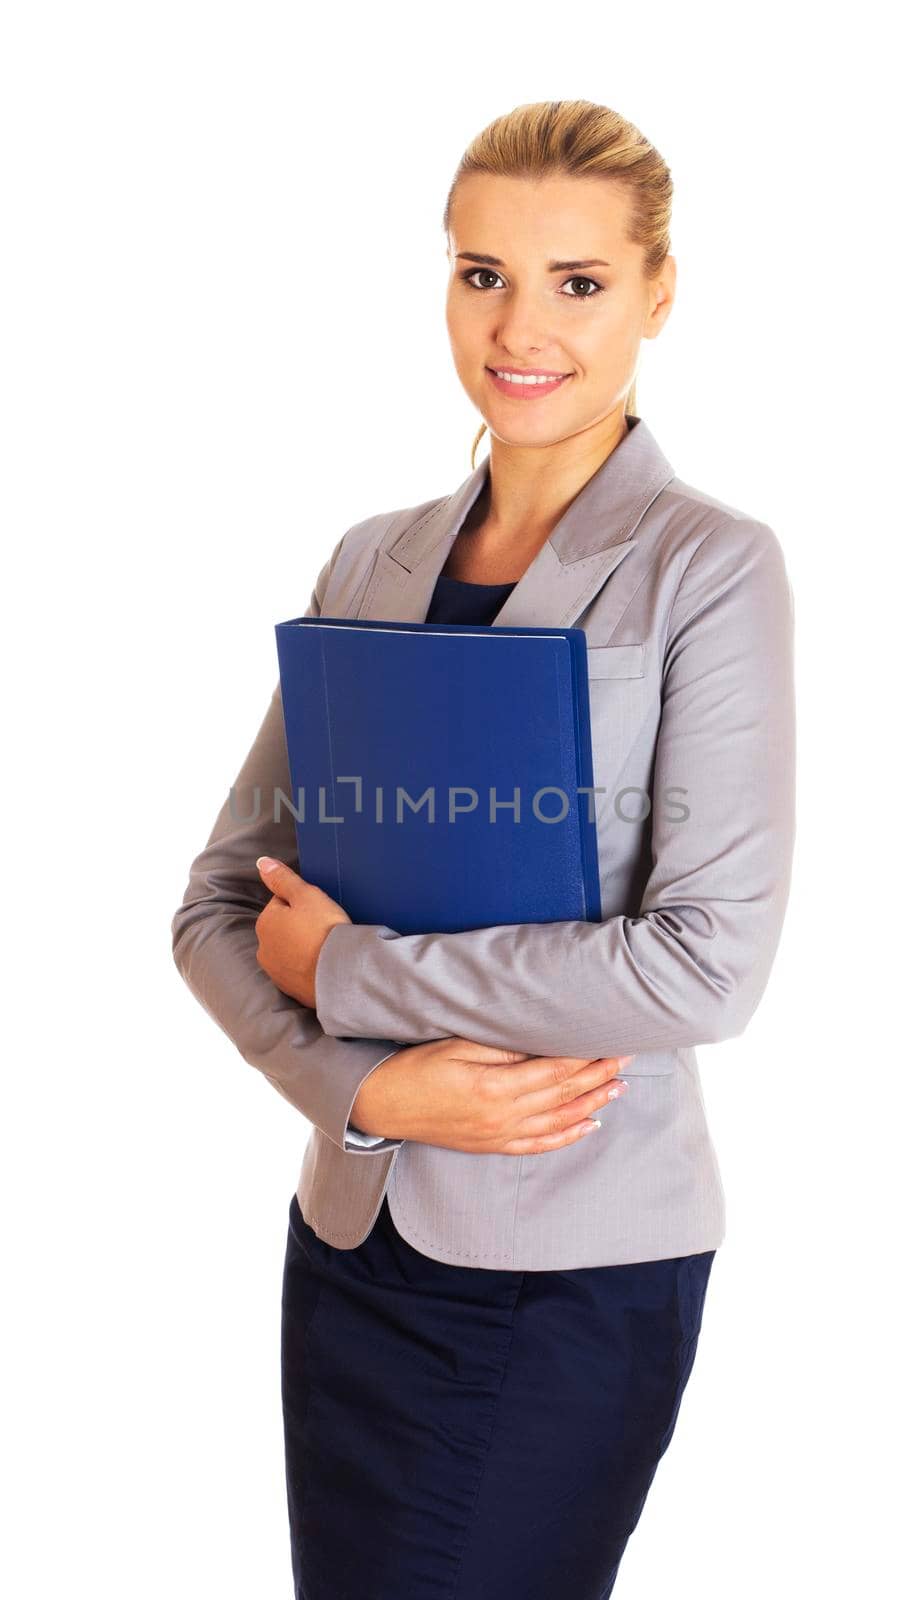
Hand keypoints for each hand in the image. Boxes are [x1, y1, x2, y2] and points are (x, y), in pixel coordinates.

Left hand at [253, 856, 349, 1008]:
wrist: (340, 974)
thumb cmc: (324, 930)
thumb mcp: (306, 895)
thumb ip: (283, 878)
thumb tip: (262, 862)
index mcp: (265, 923)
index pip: (281, 902)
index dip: (303, 902)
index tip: (319, 908)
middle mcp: (264, 949)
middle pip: (284, 928)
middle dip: (300, 926)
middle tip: (325, 927)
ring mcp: (276, 972)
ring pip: (290, 950)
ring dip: (304, 947)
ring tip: (326, 947)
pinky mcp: (291, 989)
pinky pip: (299, 971)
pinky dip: (309, 966)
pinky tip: (324, 963)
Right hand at [351, 1038, 635, 1153]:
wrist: (382, 1105)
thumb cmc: (416, 1067)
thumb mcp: (457, 1045)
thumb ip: (501, 1048)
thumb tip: (541, 1044)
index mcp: (495, 1086)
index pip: (555, 1070)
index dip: (586, 1057)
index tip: (610, 1043)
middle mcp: (503, 1115)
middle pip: (563, 1094)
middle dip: (598, 1077)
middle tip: (625, 1060)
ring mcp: (499, 1134)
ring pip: (559, 1121)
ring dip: (592, 1104)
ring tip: (618, 1089)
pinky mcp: (492, 1145)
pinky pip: (539, 1145)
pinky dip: (567, 1136)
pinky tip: (588, 1125)